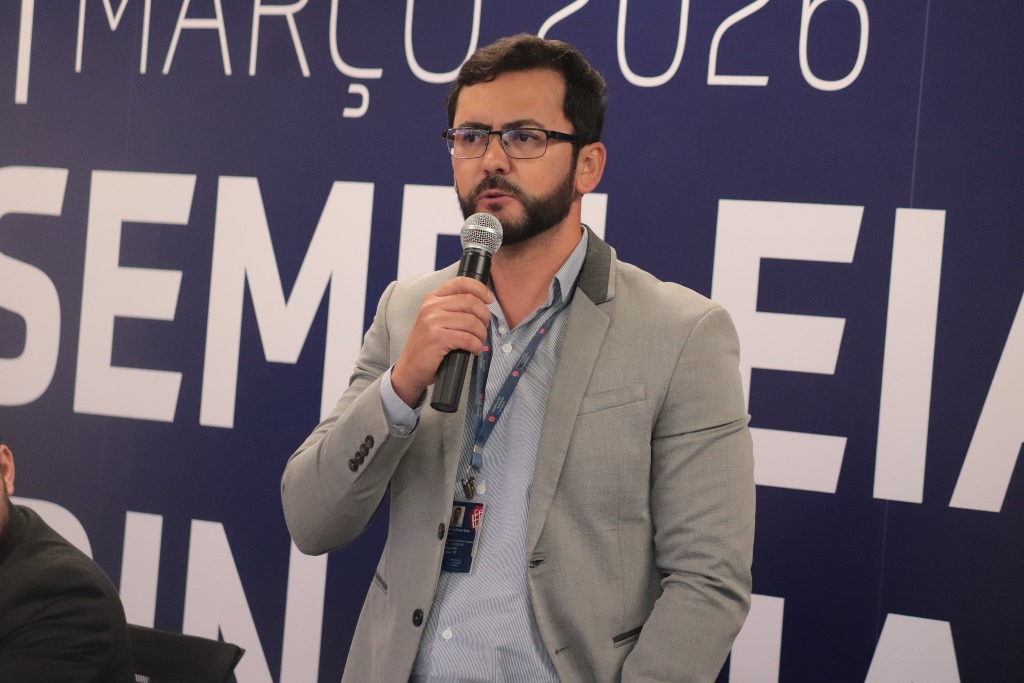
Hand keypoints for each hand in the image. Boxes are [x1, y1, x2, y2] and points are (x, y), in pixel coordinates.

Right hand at [391, 277, 493, 406]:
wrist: (410, 368)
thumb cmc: (427, 345)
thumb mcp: (435, 319)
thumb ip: (453, 307)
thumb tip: (483, 303)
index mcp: (432, 298)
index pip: (461, 282)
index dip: (480, 289)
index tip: (489, 299)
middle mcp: (431, 307)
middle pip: (471, 302)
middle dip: (484, 316)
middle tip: (483, 328)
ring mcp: (432, 322)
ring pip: (472, 321)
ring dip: (481, 334)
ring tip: (478, 341)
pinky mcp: (437, 338)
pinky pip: (468, 338)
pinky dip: (476, 346)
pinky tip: (473, 350)